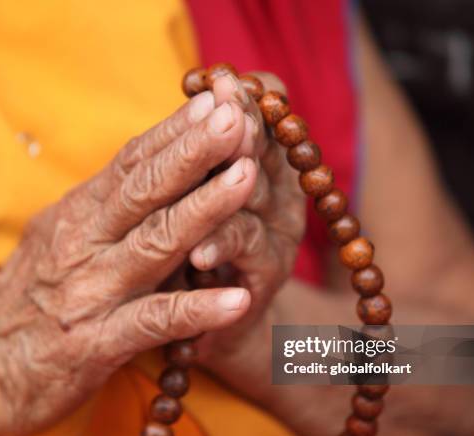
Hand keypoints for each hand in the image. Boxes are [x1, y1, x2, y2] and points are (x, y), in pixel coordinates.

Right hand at [0, 90, 262, 435]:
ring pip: (155, 243)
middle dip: (194, 150)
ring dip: (204, 208)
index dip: (175, 130)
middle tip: (238, 117)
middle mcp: (83, 243)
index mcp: (77, 215)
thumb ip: (107, 210)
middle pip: (144, 188)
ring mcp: (91, 292)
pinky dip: (197, 310)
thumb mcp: (61, 239)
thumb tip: (155, 170)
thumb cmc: (30, 298)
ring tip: (248, 179)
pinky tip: (238, 299)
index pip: (132, 162)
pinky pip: (154, 322)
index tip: (216, 100)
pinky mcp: (96, 344)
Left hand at [188, 73, 305, 372]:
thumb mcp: (199, 193)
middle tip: (224, 105)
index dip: (242, 101)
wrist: (217, 319)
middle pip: (258, 153)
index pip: (258, 122)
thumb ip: (203, 153)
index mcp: (260, 166)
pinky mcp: (266, 278)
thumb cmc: (197, 243)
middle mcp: (276, 195)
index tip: (218, 78)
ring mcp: (275, 237)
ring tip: (222, 171)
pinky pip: (246, 256)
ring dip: (233, 185)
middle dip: (240, 128)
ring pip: (253, 200)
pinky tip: (200, 250)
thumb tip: (202, 91)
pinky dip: (224, 247)